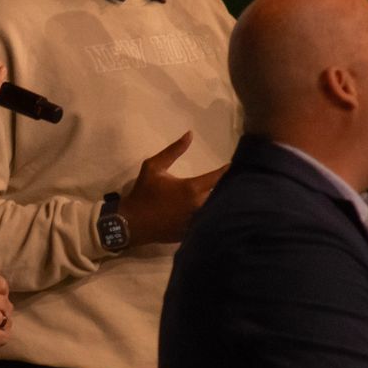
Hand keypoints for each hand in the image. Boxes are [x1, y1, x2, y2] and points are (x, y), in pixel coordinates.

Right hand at [117, 132, 226, 246]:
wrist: (132, 222)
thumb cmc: (143, 193)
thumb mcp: (153, 167)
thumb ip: (173, 150)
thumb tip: (190, 134)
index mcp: (191, 188)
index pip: (218, 177)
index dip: (227, 171)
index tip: (235, 166)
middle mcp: (198, 205)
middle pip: (220, 195)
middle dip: (225, 189)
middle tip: (232, 182)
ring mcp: (196, 221)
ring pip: (215, 210)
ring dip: (218, 203)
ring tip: (226, 198)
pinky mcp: (192, 232)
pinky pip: (206, 223)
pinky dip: (210, 217)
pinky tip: (212, 215)